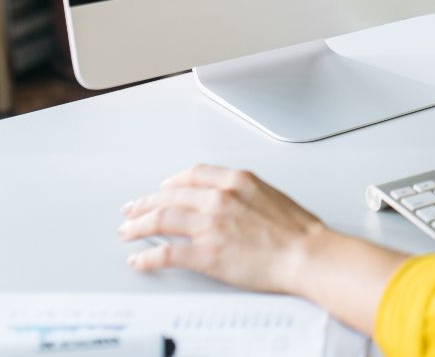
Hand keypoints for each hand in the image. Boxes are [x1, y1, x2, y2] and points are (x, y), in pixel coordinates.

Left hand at [119, 165, 324, 296]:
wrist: (307, 254)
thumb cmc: (297, 231)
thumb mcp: (270, 195)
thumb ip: (243, 193)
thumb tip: (227, 199)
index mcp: (236, 181)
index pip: (191, 174)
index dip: (171, 182)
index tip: (162, 189)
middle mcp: (219, 198)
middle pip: (169, 196)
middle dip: (145, 203)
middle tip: (132, 210)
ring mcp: (210, 225)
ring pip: (161, 220)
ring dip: (138, 226)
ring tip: (127, 232)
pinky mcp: (206, 254)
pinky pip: (166, 253)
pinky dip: (147, 257)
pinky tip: (139, 260)